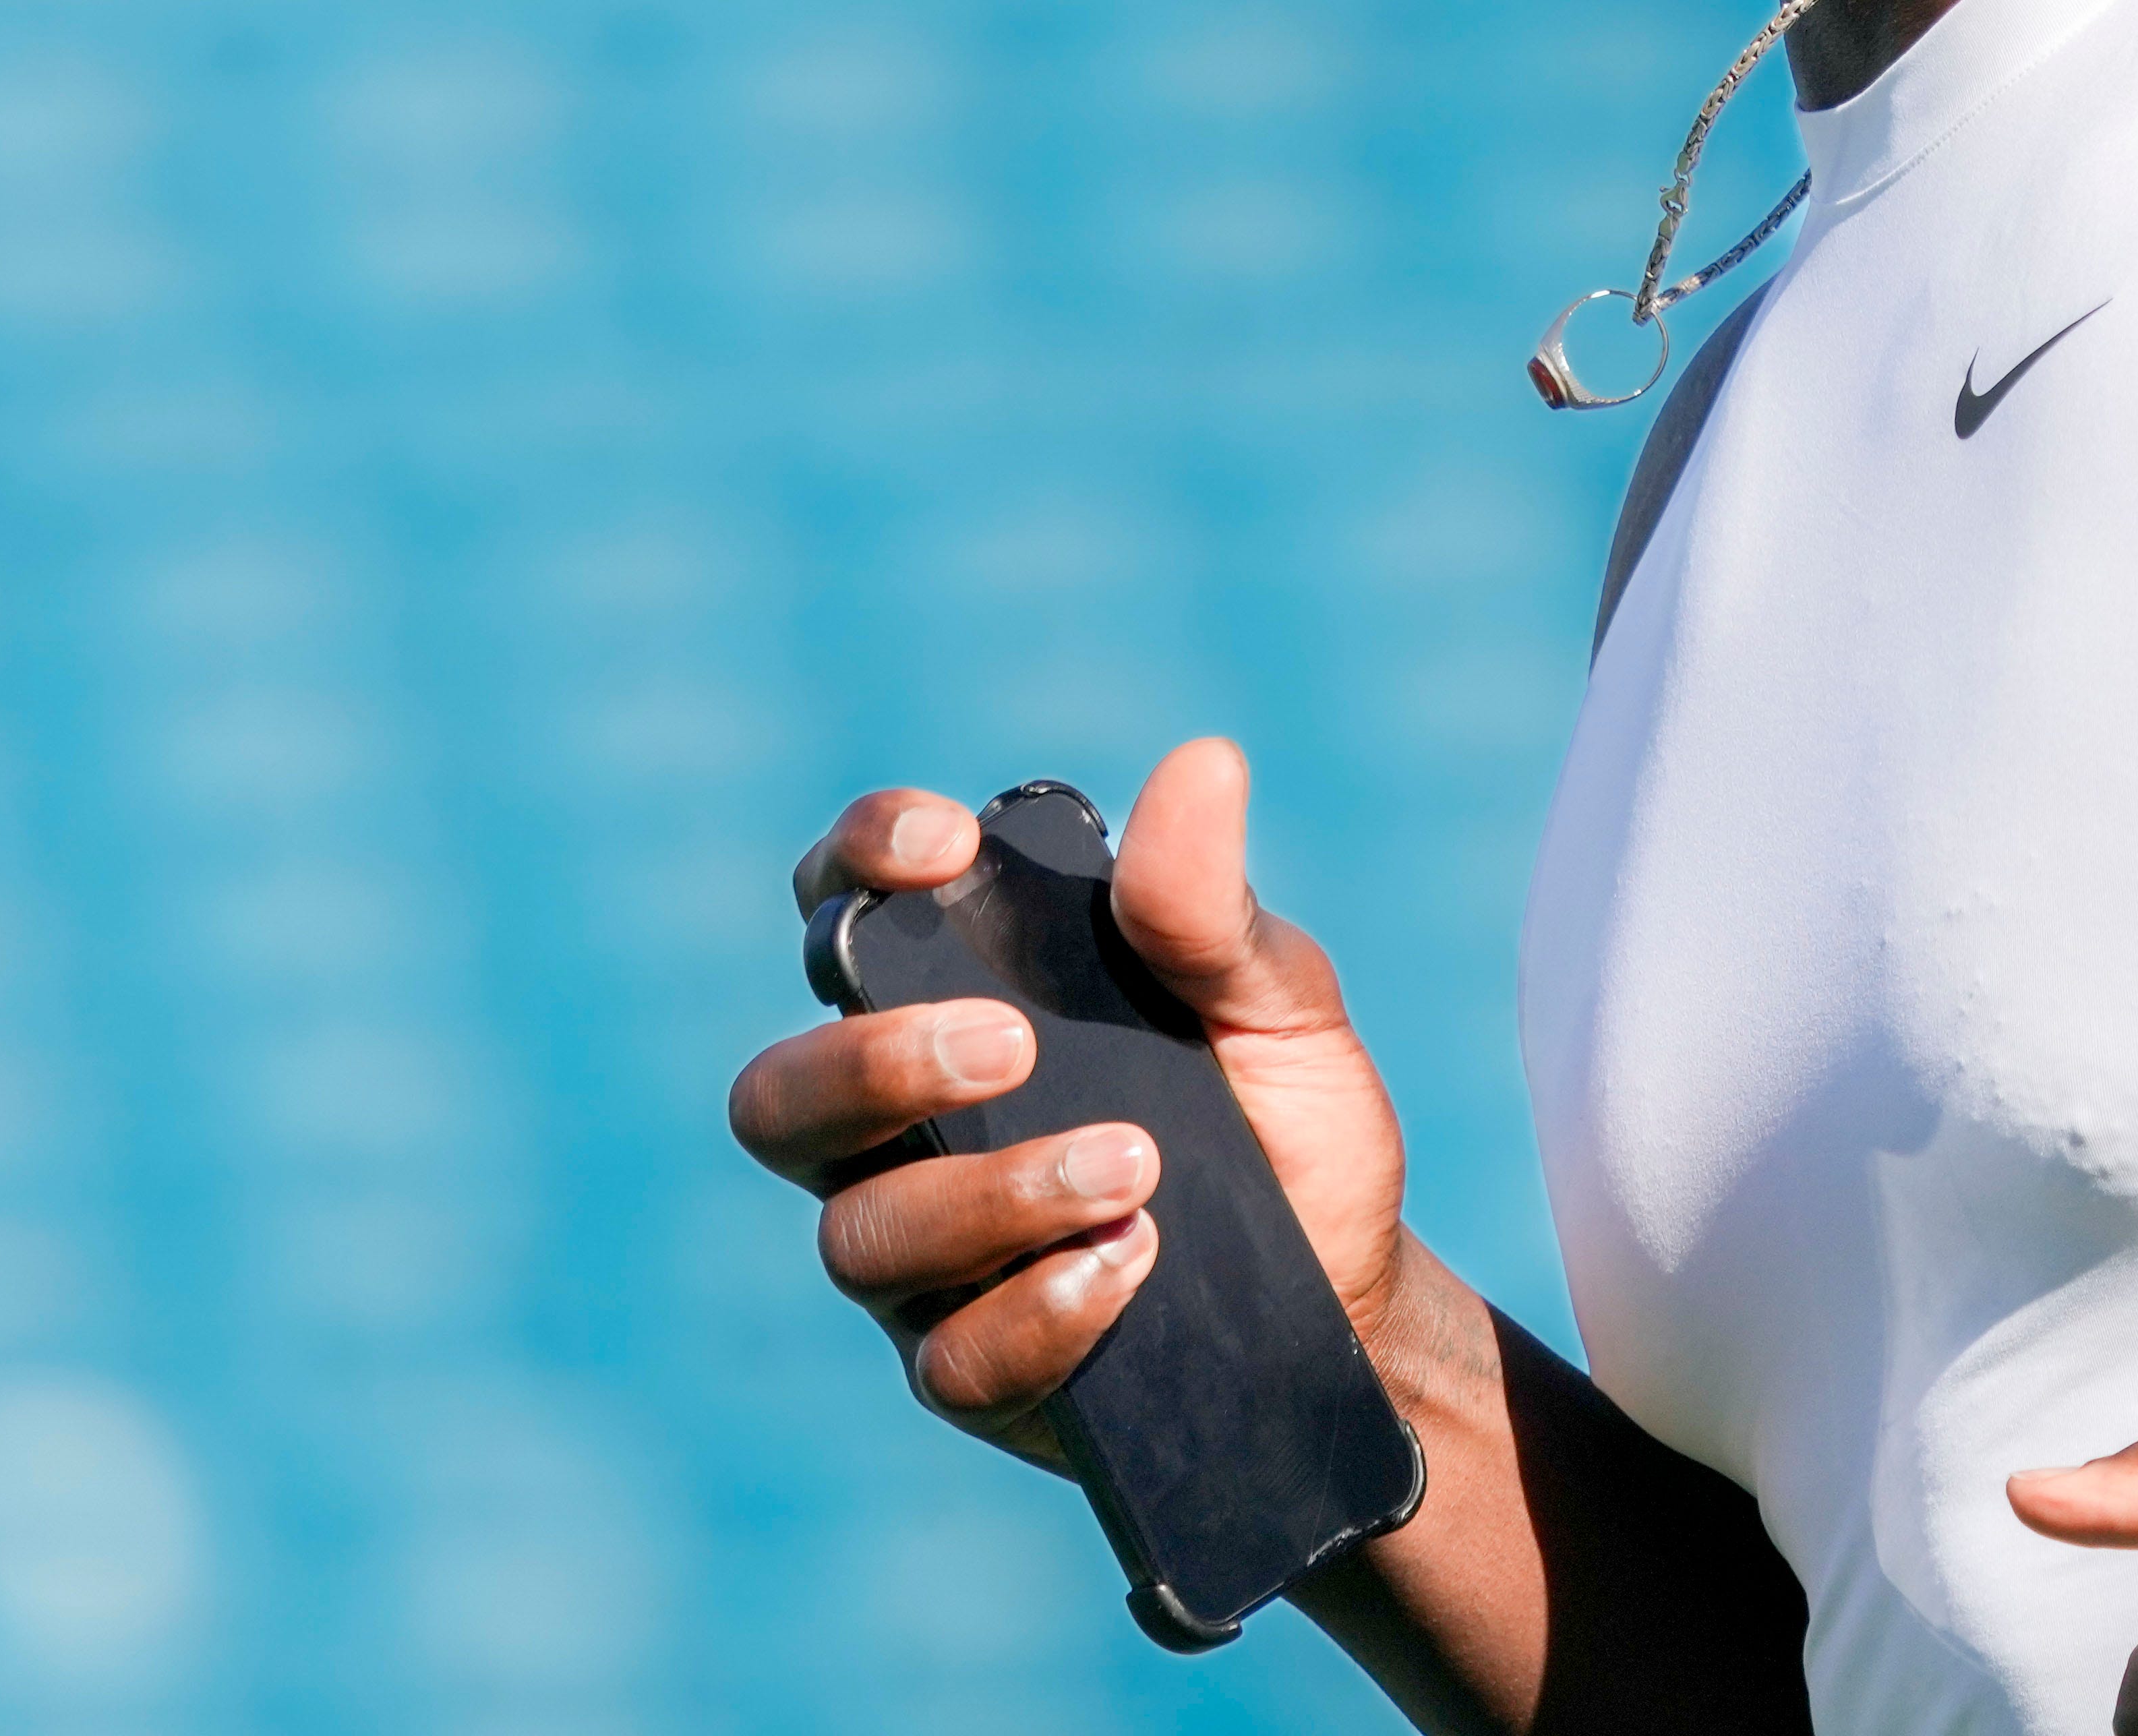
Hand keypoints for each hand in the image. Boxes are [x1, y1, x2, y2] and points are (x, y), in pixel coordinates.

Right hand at [721, 739, 1416, 1471]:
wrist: (1357, 1296)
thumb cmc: (1287, 1126)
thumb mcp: (1276, 1005)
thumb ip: (1212, 910)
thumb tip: (1203, 765)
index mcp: (951, 1004)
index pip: (842, 914)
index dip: (856, 864)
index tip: (941, 845)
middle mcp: (900, 1133)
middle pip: (780, 1099)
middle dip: (875, 1062)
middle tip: (1011, 1044)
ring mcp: (924, 1263)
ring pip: (860, 1232)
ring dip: (994, 1194)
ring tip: (1134, 1165)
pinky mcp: (972, 1373)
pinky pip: (949, 1359)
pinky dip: (1037, 1307)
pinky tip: (1128, 1264)